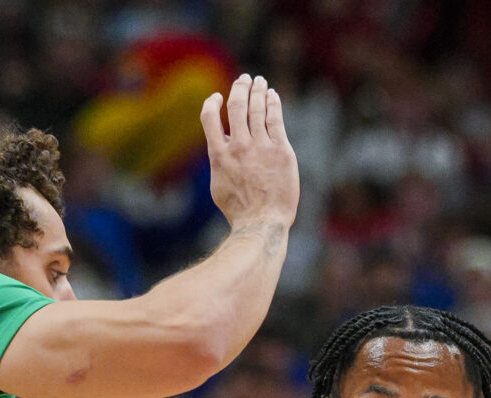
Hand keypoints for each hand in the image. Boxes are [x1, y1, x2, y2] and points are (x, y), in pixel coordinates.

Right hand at [202, 74, 296, 233]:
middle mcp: (238, 146)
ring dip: (258, 91)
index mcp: (219, 154)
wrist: (263, 223)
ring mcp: (261, 147)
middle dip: (240, 88)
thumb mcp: (218, 185)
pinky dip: (273, 104)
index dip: (212, 102)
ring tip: (260, 82)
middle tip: (244, 80)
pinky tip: (273, 96)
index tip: (218, 97)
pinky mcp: (281, 150)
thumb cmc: (240, 210)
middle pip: (237, 105)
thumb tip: (220, 144)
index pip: (210, 116)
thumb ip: (219, 161)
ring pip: (257, 108)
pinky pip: (276, 119)